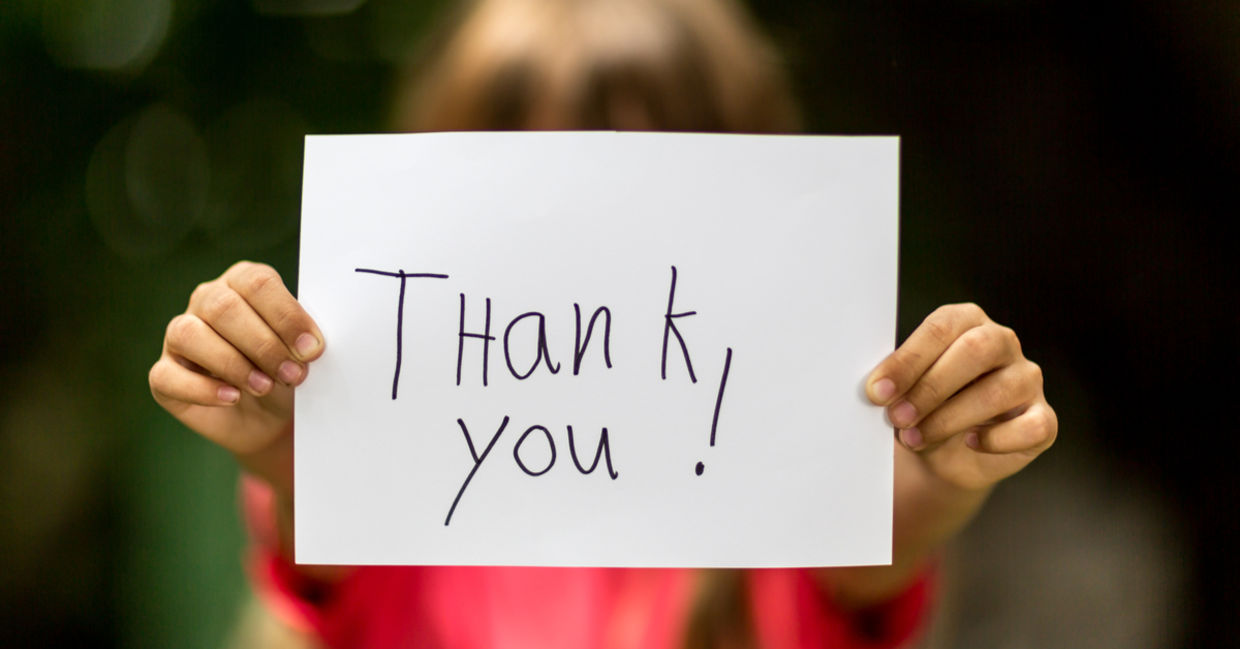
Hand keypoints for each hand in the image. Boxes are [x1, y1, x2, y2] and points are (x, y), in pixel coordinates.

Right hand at [149, 261, 323, 492]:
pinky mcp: (165, 373)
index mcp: (243, 282)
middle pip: (224, 307)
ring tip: (264, 386)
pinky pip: (168, 375)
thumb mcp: (302, 352)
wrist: (272, 418)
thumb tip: (309, 346)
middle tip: (293, 374)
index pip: (258, 283)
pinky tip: (232, 397)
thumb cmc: (287, 371)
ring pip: (189, 335)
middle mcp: (206, 300)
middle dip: (264, 345)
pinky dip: (202, 389)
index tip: (312, 350)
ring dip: (232, 364)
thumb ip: (303, 340)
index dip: (286, 316)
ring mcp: (179, 335)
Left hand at [866, 303, 1056, 490]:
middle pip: (975, 350)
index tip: (877, 391)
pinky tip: (969, 442)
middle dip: (930, 387)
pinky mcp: (1044, 419)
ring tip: (915, 437)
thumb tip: (877, 388)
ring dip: (950, 418)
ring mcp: (1027, 379)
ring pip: (999, 390)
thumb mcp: (903, 390)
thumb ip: (896, 381)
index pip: (941, 327)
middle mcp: (1003, 342)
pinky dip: (996, 439)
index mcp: (966, 321)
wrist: (945, 454)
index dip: (908, 360)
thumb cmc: (922, 409)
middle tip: (897, 416)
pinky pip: (1031, 426)